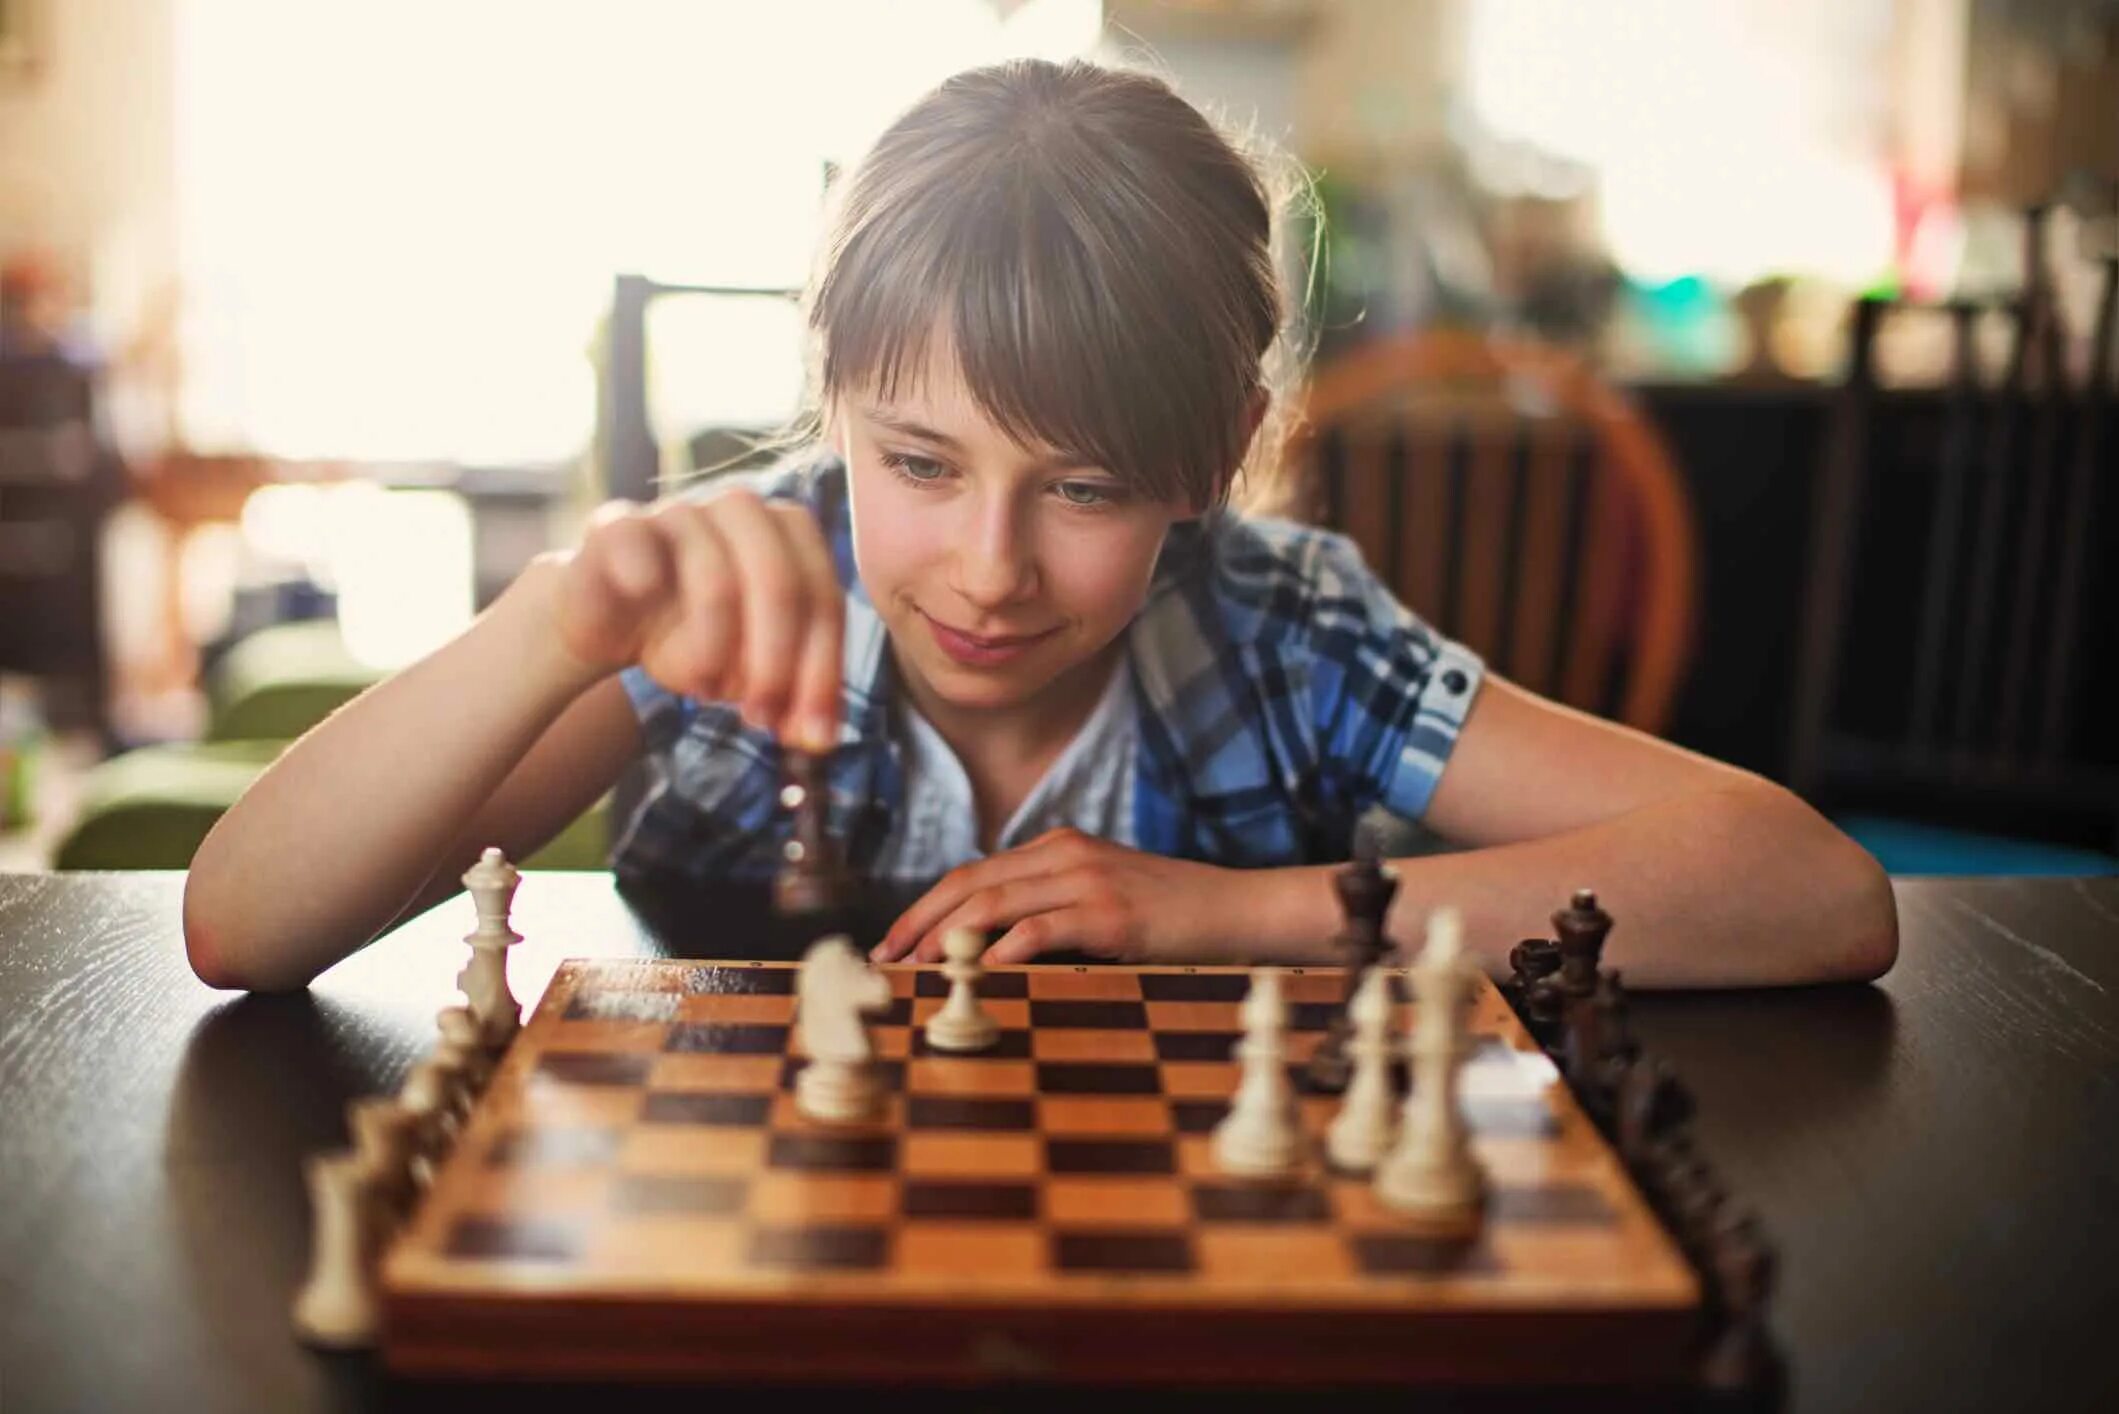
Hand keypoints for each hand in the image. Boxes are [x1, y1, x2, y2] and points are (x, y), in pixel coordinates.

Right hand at [549, 487, 842, 749]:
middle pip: (779, 580)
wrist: (609, 620)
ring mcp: (677, 513)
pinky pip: (632, 539)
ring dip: (714, 647)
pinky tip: (644, 593)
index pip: (823, 600)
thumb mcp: (750, 670)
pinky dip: (641, 570)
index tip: (813, 732)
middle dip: (777, 660)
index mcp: (788, 533)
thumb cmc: (693, 636)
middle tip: (761, 716)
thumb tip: (819, 738)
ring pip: (714, 575)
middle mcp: (740, 510)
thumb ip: (792, 698)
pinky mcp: (617, 527)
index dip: (822, 670)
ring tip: (704, 690)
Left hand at [871, 828, 1256, 964]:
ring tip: (918, 967)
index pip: (973, 873)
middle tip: (886, 959)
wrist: (1236, 909)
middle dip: (919, 921)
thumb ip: (1050, 908)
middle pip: (970, 882)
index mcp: (1058, 847)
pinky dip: (1005, 948)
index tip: (892, 943)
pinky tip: (981, 969)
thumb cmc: (1168, 914)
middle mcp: (1066, 854)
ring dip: (946, 936)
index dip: (924, 907)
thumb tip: (985, 949)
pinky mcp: (1112, 914)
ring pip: (996, 901)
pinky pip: (1043, 927)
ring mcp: (1089, 880)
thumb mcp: (1101, 898)